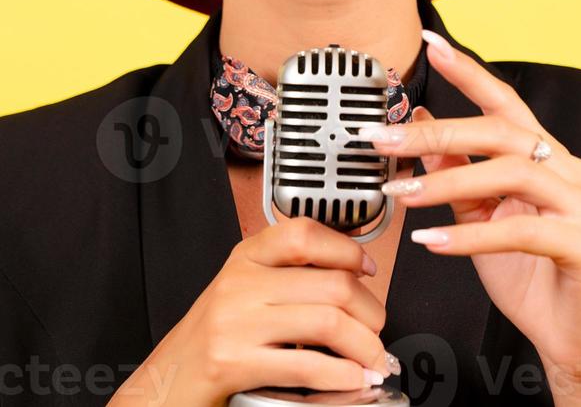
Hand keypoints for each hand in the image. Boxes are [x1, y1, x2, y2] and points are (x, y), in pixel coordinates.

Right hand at [110, 217, 394, 406]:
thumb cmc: (215, 335)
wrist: (168, 378)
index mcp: (247, 255)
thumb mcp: (246, 287)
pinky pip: (305, 363)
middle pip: (330, 283)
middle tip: (378, 329)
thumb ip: (287, 273)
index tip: (369, 268)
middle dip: (371, 311)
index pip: (305, 233)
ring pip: (326, 322)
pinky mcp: (234, 361)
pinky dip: (340, 375)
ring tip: (373, 360)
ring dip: (364, 347)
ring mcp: (236, 320)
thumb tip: (354, 271)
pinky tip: (351, 381)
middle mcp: (241, 281)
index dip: (347, 248)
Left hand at [361, 29, 580, 392]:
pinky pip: (523, 230)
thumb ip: (455, 172)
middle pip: (500, 132)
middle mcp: (569, 170)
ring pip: (511, 172)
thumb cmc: (529, 274)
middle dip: (436, 133)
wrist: (572, 339)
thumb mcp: (480, 216)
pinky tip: (433, 241)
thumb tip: (420, 124)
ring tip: (403, 197)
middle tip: (384, 140)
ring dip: (448, 183)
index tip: (431, 44)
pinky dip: (471, 236)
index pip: (503, 102)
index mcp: (545, 156)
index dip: (468, 71)